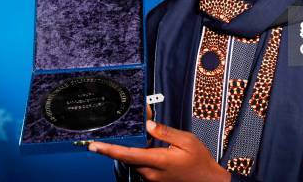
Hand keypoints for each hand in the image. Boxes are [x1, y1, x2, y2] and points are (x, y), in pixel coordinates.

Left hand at [88, 120, 230, 181]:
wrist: (208, 181)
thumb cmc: (199, 160)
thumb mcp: (186, 140)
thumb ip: (165, 132)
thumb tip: (148, 125)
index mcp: (159, 161)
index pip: (128, 155)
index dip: (109, 150)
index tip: (94, 146)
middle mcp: (152, 173)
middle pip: (126, 159)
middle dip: (115, 148)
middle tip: (102, 140)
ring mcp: (153, 179)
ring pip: (133, 163)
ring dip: (129, 151)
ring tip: (133, 139)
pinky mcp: (154, 181)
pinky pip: (141, 167)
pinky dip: (138, 156)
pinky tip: (145, 147)